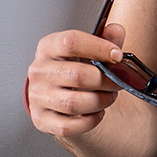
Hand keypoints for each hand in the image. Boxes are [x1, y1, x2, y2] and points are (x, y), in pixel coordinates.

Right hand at [26, 23, 126, 137]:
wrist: (58, 94)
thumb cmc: (75, 68)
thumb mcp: (89, 49)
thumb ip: (106, 39)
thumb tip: (116, 30)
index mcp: (49, 47)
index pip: (71, 42)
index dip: (99, 47)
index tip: (118, 55)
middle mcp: (39, 71)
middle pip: (77, 75)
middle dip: (106, 81)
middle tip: (118, 83)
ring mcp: (38, 96)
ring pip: (74, 103)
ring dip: (100, 102)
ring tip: (109, 97)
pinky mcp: (42, 119)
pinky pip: (69, 126)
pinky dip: (90, 121)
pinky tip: (97, 113)